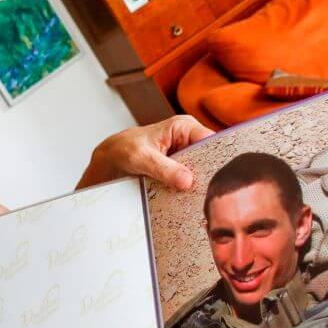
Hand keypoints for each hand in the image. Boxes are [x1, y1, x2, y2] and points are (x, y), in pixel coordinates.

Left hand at [78, 116, 214, 190]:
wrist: (111, 160)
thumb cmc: (124, 149)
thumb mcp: (142, 158)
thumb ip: (165, 169)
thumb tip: (187, 180)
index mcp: (184, 127)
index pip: (211, 141)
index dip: (216, 159)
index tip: (214, 178)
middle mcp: (189, 139)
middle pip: (211, 158)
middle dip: (207, 175)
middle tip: (205, 193)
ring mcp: (187, 156)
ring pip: (203, 172)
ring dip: (198, 185)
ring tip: (196, 199)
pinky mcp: (182, 170)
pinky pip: (192, 181)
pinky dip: (189, 190)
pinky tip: (187, 200)